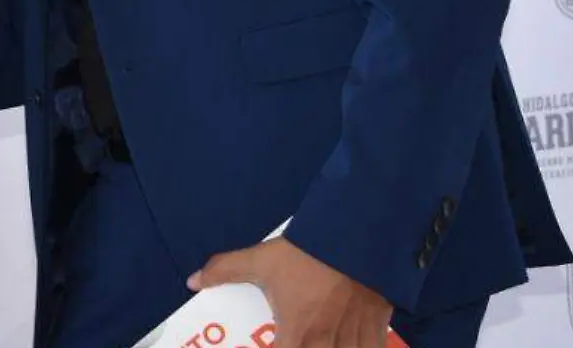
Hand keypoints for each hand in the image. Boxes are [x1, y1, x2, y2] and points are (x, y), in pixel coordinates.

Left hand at [188, 238, 392, 347]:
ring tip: (320, 341)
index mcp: (297, 337)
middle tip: (297, 341)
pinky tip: (349, 342)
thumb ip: (226, 271)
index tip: (270, 346)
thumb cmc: (307, 253)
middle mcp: (326, 347)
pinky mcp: (378, 332)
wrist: (359, 236)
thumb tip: (194, 281)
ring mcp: (355, 342)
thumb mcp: (263, 260)